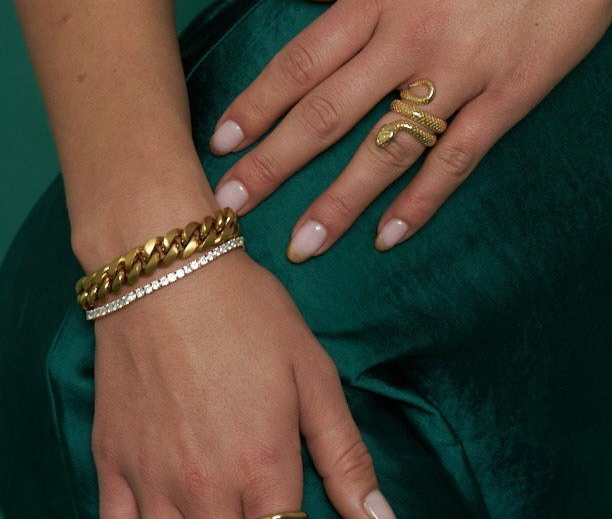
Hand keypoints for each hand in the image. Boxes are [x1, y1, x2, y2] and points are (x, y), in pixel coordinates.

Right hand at [92, 249, 395, 517]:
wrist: (168, 272)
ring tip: (226, 499)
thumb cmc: (249, 315)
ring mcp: (151, 482)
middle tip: (262, 495)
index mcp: (264, 468)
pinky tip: (172, 509)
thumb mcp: (314, 374)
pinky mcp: (111, 466)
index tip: (296, 505)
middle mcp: (205, 490)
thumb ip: (345, 456)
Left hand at [210, 0, 611, 259]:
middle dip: (274, 164)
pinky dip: (422, 201)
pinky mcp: (506, 99)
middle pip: (328, 113)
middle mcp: (409, 41)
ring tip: (301, 244)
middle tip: (228, 209)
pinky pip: (456, 159)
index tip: (220, 143)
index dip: (258, 104)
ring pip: (386, 149)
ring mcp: (459, 75)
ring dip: (339, 201)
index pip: (302, 60)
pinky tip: (390, 236)